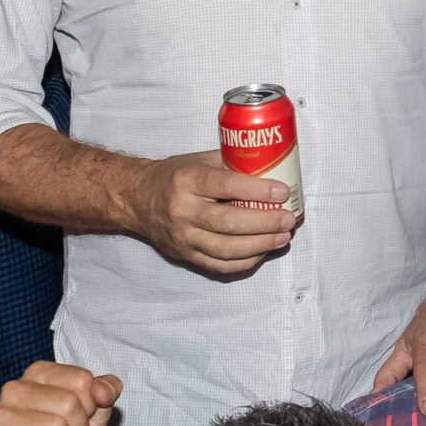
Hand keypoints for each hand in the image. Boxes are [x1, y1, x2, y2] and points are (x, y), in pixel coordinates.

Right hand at [128, 151, 298, 275]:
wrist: (138, 200)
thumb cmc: (174, 177)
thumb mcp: (199, 160)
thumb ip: (231, 164)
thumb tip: (272, 167)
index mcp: (187, 181)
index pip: (226, 186)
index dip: (257, 191)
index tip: (282, 192)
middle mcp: (183, 211)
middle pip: (230, 223)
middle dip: (265, 223)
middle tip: (288, 219)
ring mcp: (183, 237)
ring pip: (226, 249)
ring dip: (260, 245)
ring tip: (282, 237)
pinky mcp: (185, 256)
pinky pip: (219, 265)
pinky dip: (245, 261)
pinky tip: (262, 251)